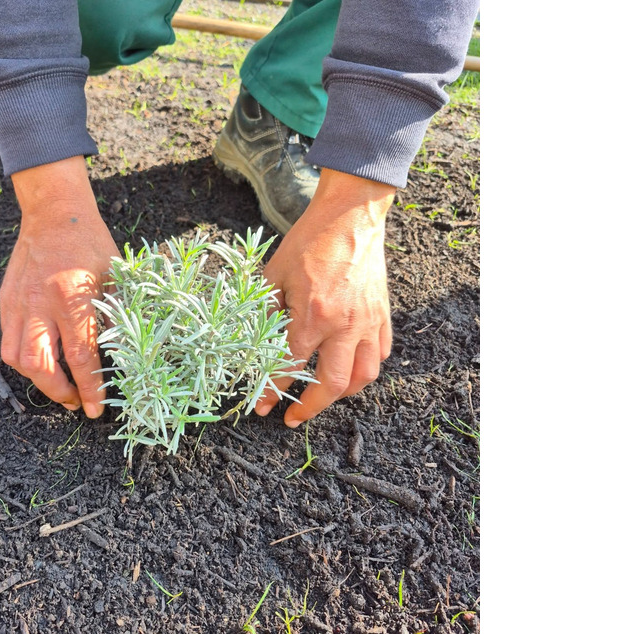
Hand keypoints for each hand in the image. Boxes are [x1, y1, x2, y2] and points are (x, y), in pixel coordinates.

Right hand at [0, 156, 118, 417]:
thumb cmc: (91, 244)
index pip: (81, 356)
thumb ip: (116, 315)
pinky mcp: (6, 301)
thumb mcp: (115, 278)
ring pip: (16, 358)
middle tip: (76, 402)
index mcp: (72, 298)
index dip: (89, 388)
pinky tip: (42, 362)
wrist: (54, 213)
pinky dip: (23, 359)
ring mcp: (19, 303)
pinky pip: (8, 341)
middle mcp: (41, 304)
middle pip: (40, 365)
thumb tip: (124, 355)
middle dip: (58, 392)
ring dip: (37, 381)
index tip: (97, 410)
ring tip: (59, 387)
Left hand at [255, 168, 394, 426]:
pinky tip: (350, 371)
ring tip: (322, 397)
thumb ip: (264, 311)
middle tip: (293, 418)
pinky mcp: (382, 315)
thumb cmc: (309, 241)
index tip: (263, 407)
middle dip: (311, 408)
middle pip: (332, 385)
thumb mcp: (274, 274)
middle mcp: (344, 325)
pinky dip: (365, 370)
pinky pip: (379, 354)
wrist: (350, 216)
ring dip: (341, 394)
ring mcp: (368, 322)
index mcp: (313, 315)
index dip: (274, 391)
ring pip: (363, 377)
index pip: (290, 367)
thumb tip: (251, 344)